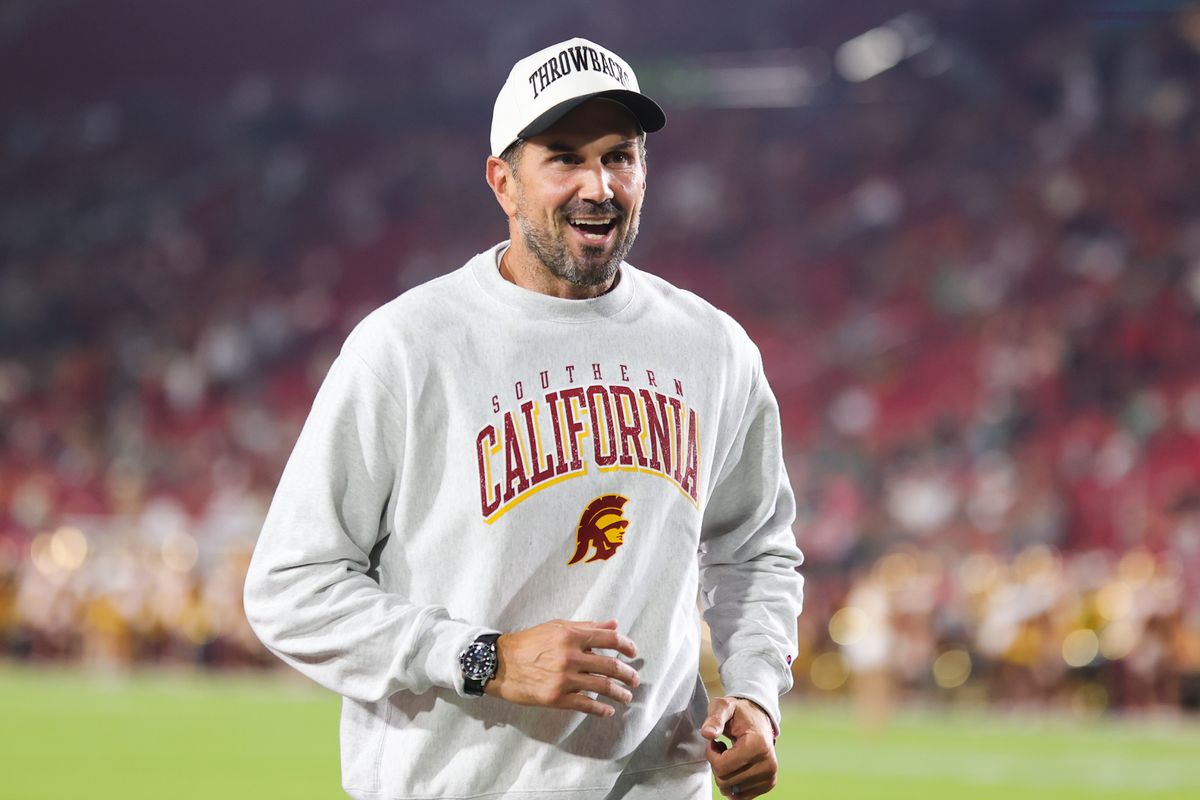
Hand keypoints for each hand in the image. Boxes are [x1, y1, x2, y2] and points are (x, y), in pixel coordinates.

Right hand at [485, 618, 638, 716]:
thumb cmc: (528, 643)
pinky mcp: (556, 698)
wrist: (499, 663)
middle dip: (628, 674)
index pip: (609, 638)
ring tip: (627, 696)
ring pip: (602, 686)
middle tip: (635, 679)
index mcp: (571, 635)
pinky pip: (586, 705)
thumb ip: (587, 626)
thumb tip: (614, 623)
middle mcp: (570, 656)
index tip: (634, 652)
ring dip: (620, 692)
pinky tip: (608, 710)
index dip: (627, 645)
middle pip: (610, 665)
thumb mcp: (557, 627)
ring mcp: (564, 678)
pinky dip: (601, 709)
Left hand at [701, 696, 778, 798]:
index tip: (715, 741)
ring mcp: (770, 776)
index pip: (721, 768)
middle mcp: (768, 764)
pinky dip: (734, 783)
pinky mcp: (769, 783)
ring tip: (731, 755)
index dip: (711, 755)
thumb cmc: (738, 712)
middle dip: (717, 765)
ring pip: (732, 791)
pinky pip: (741, 796)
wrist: (759, 717)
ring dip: (725, 774)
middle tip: (722, 748)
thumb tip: (707, 733)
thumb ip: (714, 718)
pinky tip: (737, 765)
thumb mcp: (723, 707)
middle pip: (725, 782)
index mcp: (757, 745)